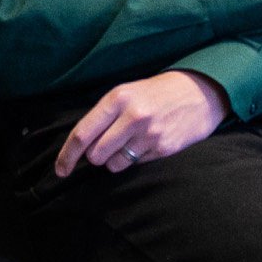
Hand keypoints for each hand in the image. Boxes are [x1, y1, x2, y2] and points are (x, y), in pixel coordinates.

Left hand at [54, 69, 228, 177]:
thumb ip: (104, 116)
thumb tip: (80, 146)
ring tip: (130, 142)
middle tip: (109, 144)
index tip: (60, 170)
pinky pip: (135, 165)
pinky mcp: (163, 148)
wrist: (201, 91)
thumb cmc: (158, 92)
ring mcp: (149, 133)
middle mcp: (132, 115)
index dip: (67, 156)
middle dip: (96, 155)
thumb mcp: (128, 92)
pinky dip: (136, 159)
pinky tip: (148, 142)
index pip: (82, 134)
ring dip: (115, 160)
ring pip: (113, 164)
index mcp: (118, 98)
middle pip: (95, 154)